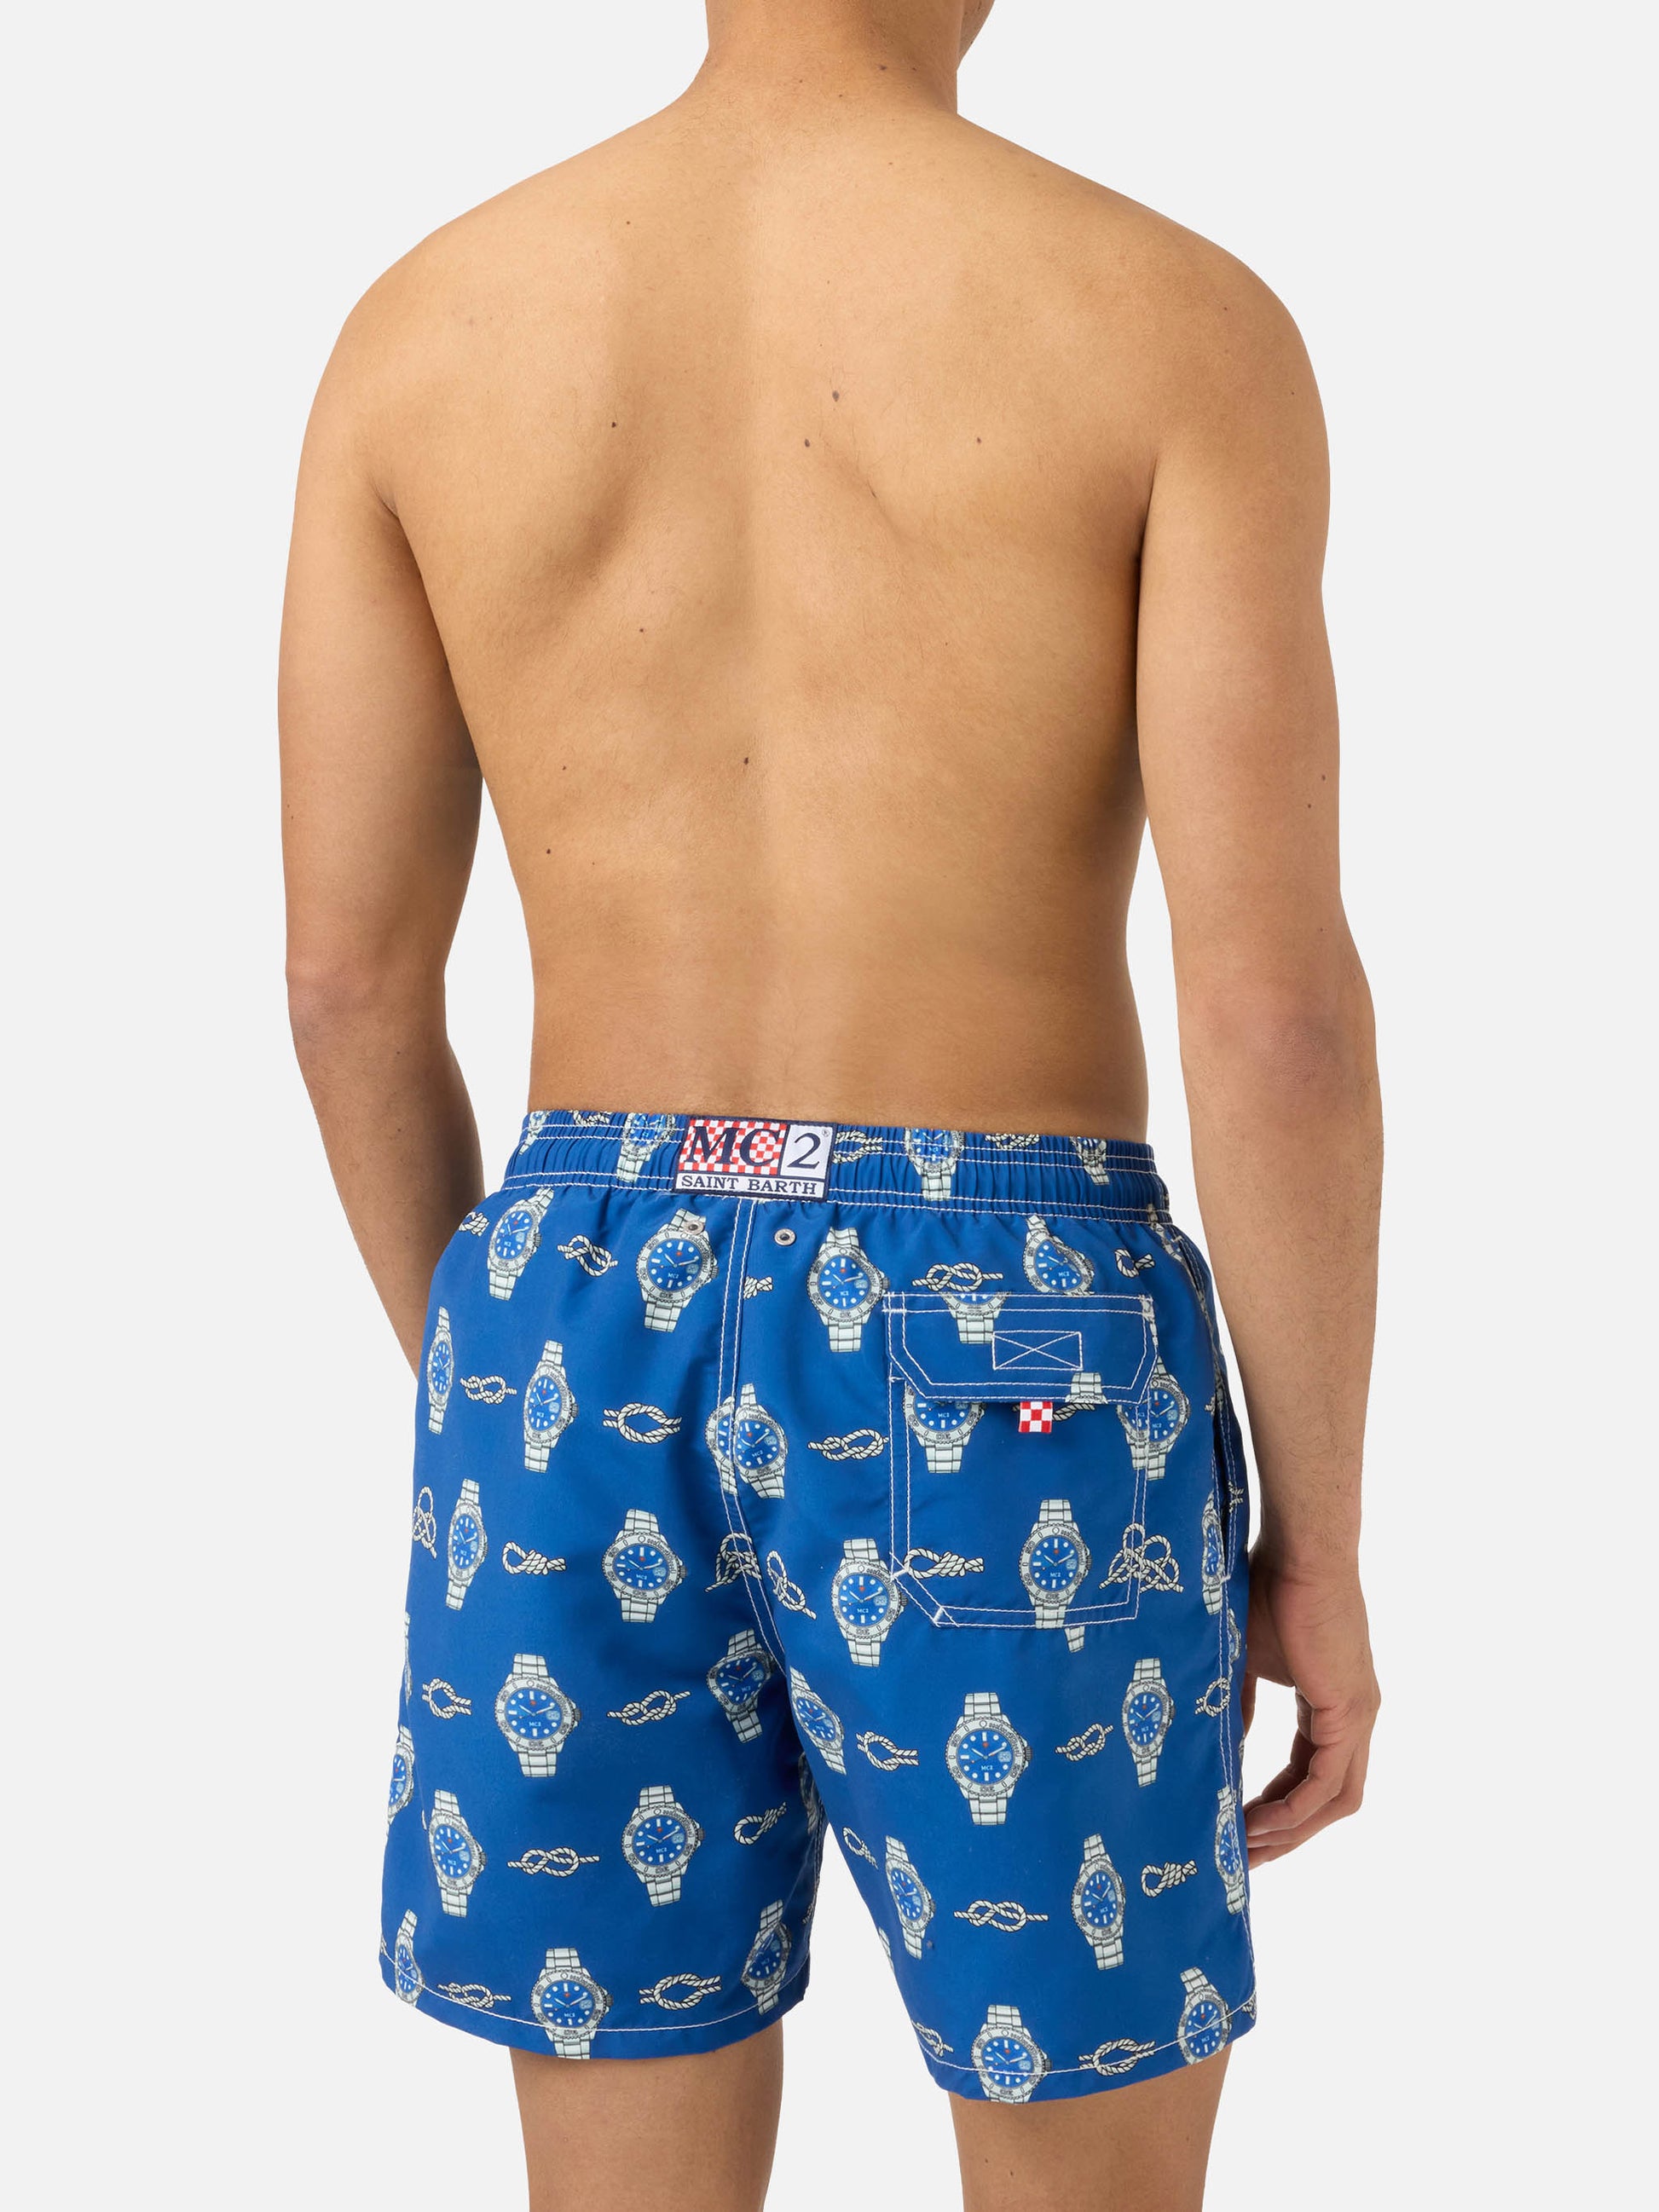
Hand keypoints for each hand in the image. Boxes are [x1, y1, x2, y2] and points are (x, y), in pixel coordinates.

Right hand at [1241, 1551, 1377, 1864]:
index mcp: (1332, 1703)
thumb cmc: (1268, 1589)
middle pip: (1330, 1800)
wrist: (1298, 1551)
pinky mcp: (1350, 1712)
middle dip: (1288, 1834)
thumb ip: (1239, 1706)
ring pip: (1335, 1800)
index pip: (1310, 1773)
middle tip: (1243, 1858)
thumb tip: (1222, 1747)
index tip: (1239, 1827)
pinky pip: (1327, 1783)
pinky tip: (1259, 1822)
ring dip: (1291, 1831)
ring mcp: (1358, 1716)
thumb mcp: (1245, 1659)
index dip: (1277, 1806)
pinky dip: (1295, 1810)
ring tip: (1246, 1849)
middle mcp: (1354, 1717)